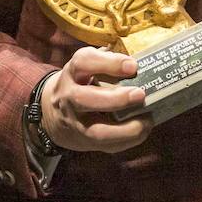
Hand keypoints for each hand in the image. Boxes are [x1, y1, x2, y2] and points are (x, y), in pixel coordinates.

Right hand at [37, 47, 151, 153]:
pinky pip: (107, 146)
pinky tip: (143, 130)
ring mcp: (75, 122)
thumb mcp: (87, 66)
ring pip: (96, 131)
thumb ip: (108, 60)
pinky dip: (128, 140)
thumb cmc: (82, 83)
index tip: (133, 65)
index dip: (108, 63)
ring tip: (146, 121)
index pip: (83, 62)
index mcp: (73, 72)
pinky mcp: (84, 141)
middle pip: (85, 99)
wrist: (54, 114)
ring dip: (125, 129)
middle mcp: (69, 97)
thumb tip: (141, 56)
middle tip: (140, 95)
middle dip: (116, 99)